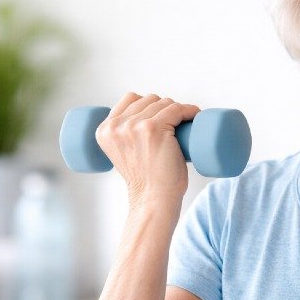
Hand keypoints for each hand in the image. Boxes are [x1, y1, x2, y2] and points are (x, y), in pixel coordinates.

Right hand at [95, 92, 201, 207]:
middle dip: (165, 108)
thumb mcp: (124, 153)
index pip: (130, 99)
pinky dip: (189, 110)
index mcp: (104, 130)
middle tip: (176, 125)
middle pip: (149, 99)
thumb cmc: (146, 180)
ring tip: (184, 125)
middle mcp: (115, 126)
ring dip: (177, 110)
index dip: (149, 104)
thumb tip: (142, 118)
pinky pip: (176, 109)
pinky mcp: (153, 128)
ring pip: (164, 103)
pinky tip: (194, 115)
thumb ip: (125, 136)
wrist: (153, 200)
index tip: (162, 117)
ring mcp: (134, 126)